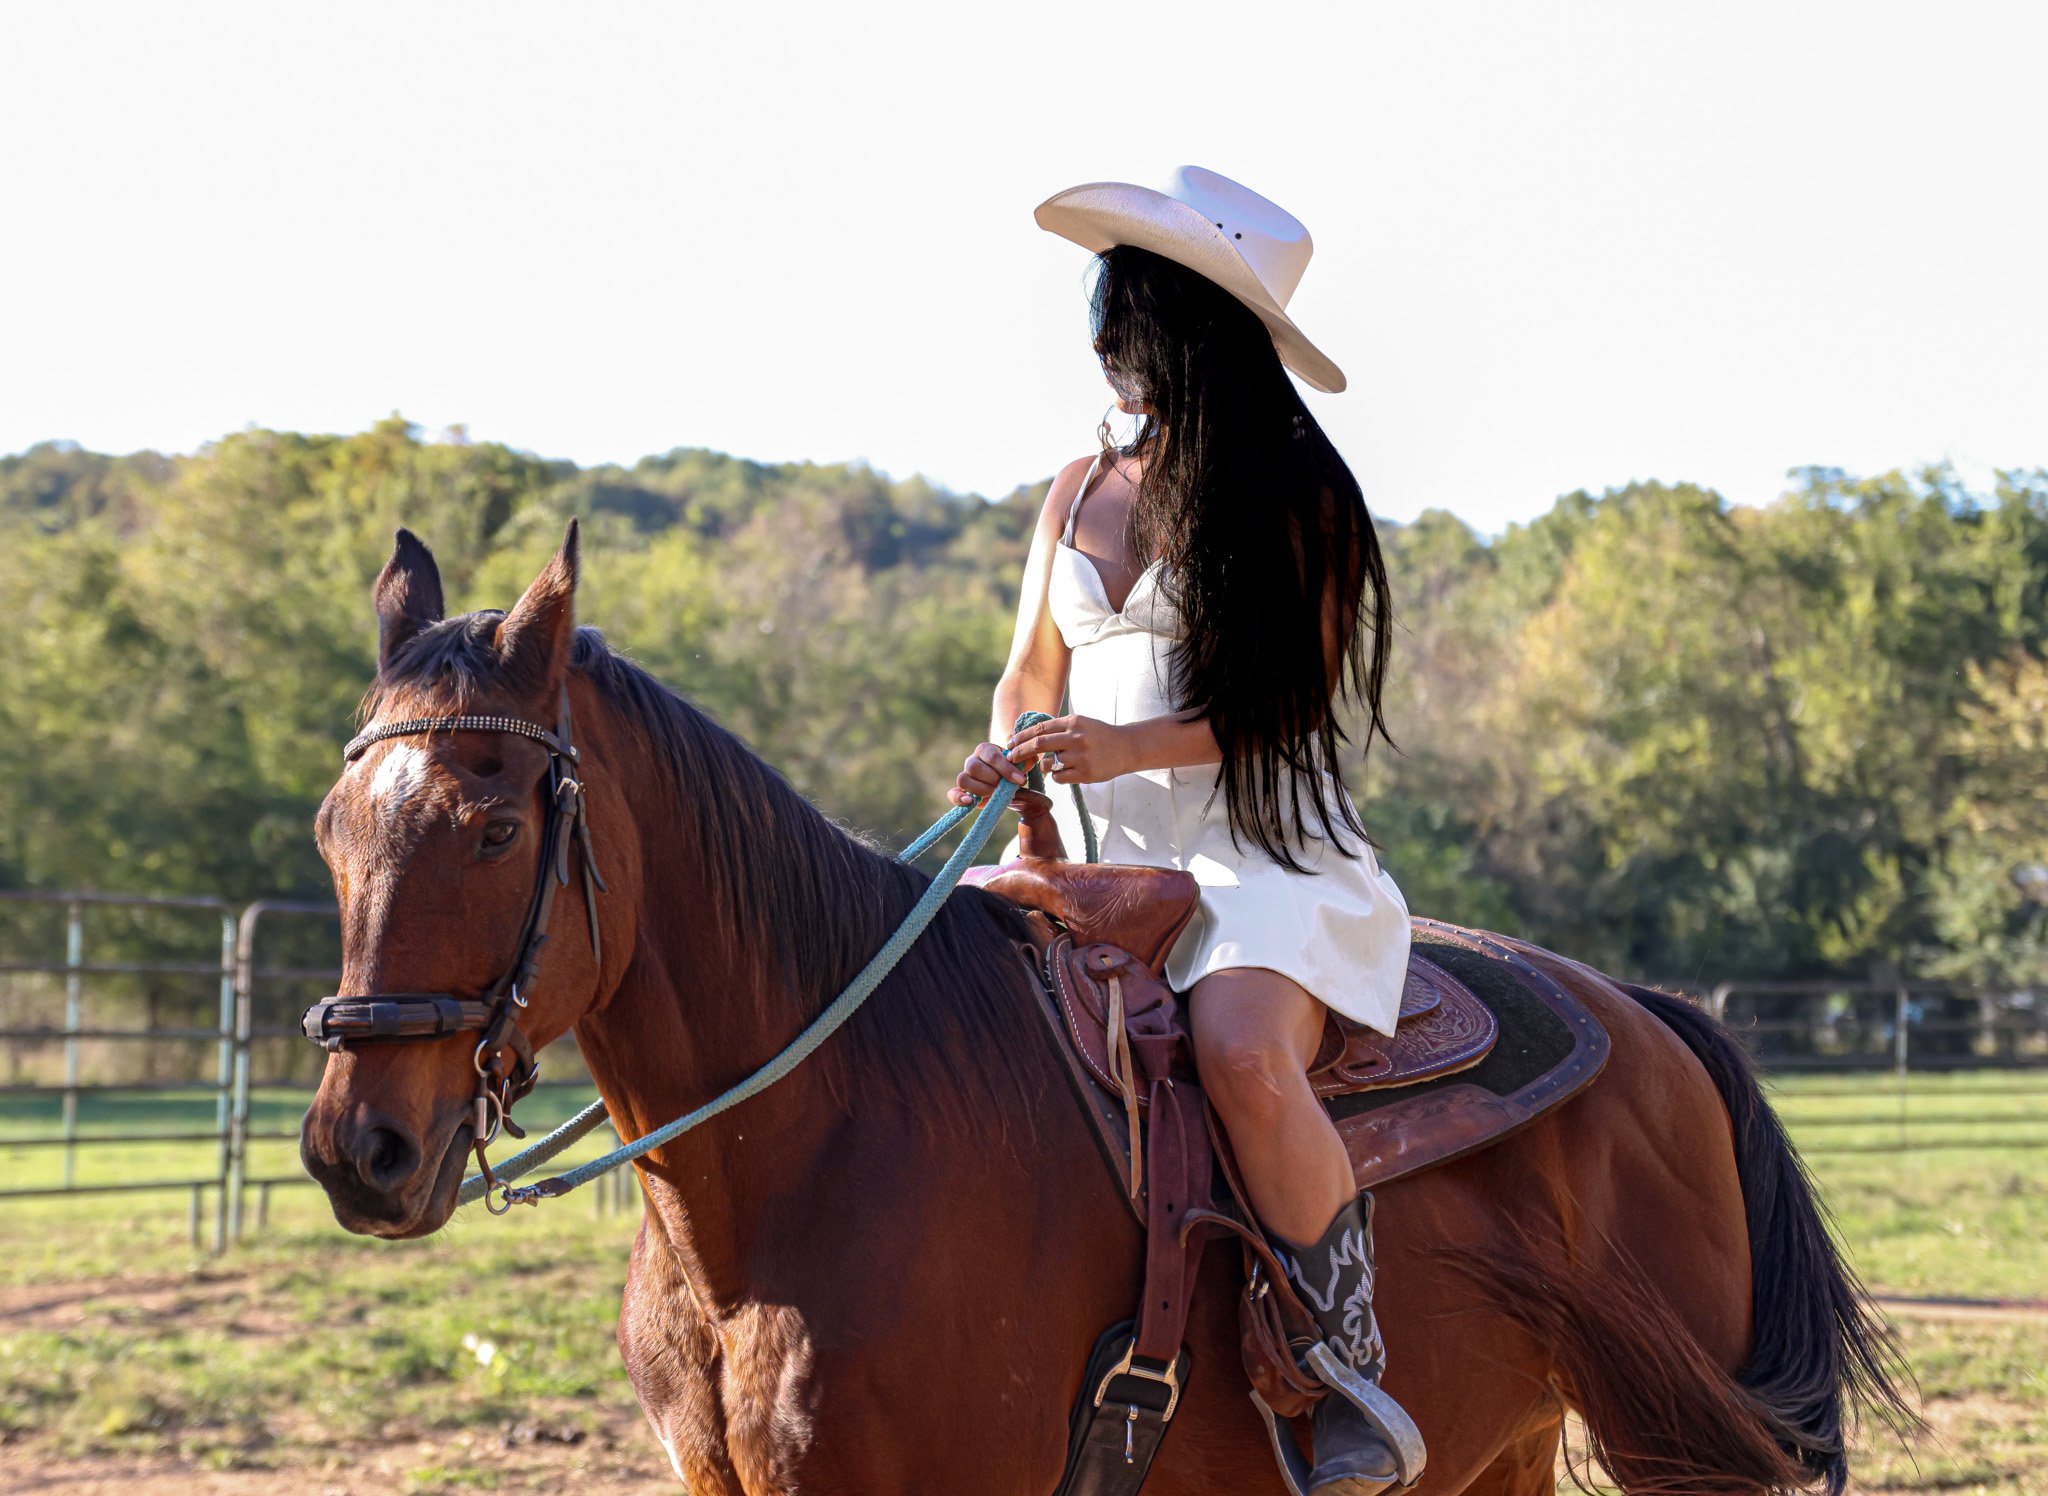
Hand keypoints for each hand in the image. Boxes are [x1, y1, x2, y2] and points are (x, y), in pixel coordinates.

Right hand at [952, 741, 1027, 806]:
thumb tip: (1031, 758)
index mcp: (985, 749)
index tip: (1021, 780)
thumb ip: (1026, 760)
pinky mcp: (961, 790)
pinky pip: (953, 793)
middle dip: (993, 779)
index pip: (991, 756)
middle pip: (974, 766)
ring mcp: (965, 775)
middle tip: (1006, 787)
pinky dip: (958, 798)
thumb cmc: (1012, 769)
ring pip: (963, 779)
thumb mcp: (1020, 763)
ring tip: (995, 794)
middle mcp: (972, 760)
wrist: (1004, 780)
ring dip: (981, 789)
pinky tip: (970, 802)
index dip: (1006, 769)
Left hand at [1007, 714, 1132, 784]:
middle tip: (1011, 757)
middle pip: (1038, 745)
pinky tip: (1066, 772)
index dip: (1022, 736)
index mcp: (1073, 722)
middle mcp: (1076, 738)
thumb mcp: (1081, 724)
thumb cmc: (1099, 735)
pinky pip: (1059, 777)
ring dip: (1043, 766)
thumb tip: (1029, 736)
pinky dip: (1057, 776)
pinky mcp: (1085, 773)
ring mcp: (1081, 756)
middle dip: (1020, 752)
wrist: (1126, 747)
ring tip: (1053, 764)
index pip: (1040, 729)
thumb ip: (1059, 728)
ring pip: (1048, 764)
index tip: (1011, 743)